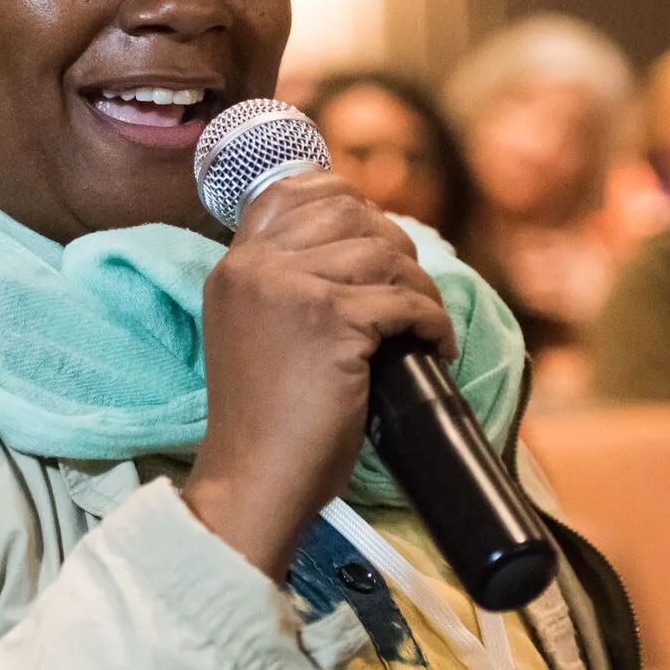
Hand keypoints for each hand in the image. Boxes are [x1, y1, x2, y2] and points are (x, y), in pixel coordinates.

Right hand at [183, 170, 454, 578]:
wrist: (253, 479)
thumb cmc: (265, 423)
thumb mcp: (256, 334)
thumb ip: (286, 288)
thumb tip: (366, 254)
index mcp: (234, 267)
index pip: (290, 190)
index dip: (344, 199)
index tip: (376, 236)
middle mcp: (255, 266)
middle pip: (348, 211)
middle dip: (394, 245)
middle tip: (410, 291)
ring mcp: (289, 288)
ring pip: (384, 253)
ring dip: (421, 288)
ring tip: (426, 326)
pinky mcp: (328, 319)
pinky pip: (404, 300)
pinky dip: (432, 323)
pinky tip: (435, 348)